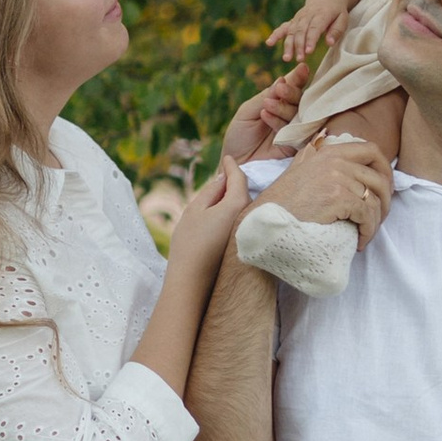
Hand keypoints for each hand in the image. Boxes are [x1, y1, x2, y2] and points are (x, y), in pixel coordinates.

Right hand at [161, 156, 252, 270]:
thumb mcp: (195, 210)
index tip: (227, 158)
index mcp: (238, 204)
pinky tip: (221, 219)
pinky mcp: (247, 245)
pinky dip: (235, 214)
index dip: (232, 166)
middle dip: (234, 183)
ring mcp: (250, 232)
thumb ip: (212, 190)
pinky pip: (244, 221)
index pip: (239, 178)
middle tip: (221, 176)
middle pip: (244, 193)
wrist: (193, 282)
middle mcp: (250, 217)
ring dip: (235, 200)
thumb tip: (223, 178)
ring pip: (244, 208)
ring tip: (218, 198)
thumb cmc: (190, 244)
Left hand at [218, 72, 302, 166]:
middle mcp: (290, 117)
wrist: (234, 166)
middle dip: (291, 91)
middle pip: (300, 100)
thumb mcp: (246, 112)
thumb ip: (264, 96)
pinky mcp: (295, 148)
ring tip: (267, 105)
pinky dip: (279, 122)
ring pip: (297, 114)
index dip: (298, 78)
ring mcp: (294, 132)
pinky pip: (294, 132)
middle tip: (280, 88)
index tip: (302, 68)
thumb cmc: (238, 138)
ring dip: (282, 107)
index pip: (293, 89)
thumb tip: (283, 79)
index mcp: (279, 105)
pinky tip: (265, 115)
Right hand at [256, 133, 392, 250]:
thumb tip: (326, 141)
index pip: (372, 150)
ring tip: (365, 235)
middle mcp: (335, 160)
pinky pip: (367, 215)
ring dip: (375, 223)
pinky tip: (359, 242)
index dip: (386, 170)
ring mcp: (337, 177)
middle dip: (385, 202)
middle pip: (379, 178)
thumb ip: (314, 157)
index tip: (385, 191)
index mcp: (329, 152)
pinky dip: (368, 231)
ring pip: (374, 201)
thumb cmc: (281, 203)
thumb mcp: (298, 170)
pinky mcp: (338, 197)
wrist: (266, 221)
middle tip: (377, 220)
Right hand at [268, 0, 340, 62]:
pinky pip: (283, 27)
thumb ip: (336, 31)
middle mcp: (307, 15)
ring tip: (286, 58)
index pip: (314, 28)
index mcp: (321, 14)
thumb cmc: (336, 11)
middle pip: (301, 31)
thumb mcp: (343, 18)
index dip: (310, 40)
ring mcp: (298, 18)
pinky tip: (269, 43)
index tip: (309, 52)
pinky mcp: (293, 21)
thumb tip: (329, 43)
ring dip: (288, 45)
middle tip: (299, 59)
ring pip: (291, 32)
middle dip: (299, 46)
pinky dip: (275, 35)